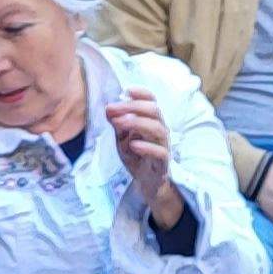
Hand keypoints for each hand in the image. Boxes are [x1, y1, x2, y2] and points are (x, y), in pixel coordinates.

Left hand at [107, 93, 183, 229]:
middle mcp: (160, 130)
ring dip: (138, 123)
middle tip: (112, 108)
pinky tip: (132, 145)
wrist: (147, 183)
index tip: (126, 90)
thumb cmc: (137, 156)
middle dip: (132, 106)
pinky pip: (160, 152)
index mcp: (152, 121)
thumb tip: (109, 108)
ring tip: (119, 123)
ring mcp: (163, 146)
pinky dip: (146, 147)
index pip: (152, 101)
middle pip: (154, 111)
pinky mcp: (163, 163)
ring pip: (158, 129)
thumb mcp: (122, 139)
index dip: (141, 93)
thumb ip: (117, 124)